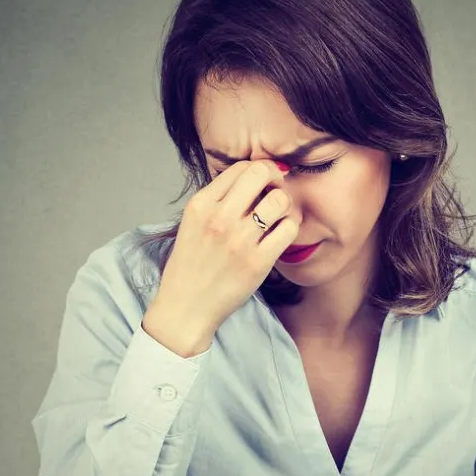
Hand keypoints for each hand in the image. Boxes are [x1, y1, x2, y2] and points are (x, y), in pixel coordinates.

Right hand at [148, 160, 300, 340]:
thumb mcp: (193, 223)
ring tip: (278, 216)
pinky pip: (289, 229)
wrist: (186, 307)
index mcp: (200, 205)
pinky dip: (290, 227)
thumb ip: (218, 199)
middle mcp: (219, 218)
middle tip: (275, 192)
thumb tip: (255, 176)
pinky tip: (280, 234)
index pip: (240, 167)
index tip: (264, 183)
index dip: (259, 170)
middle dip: (275, 178)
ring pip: (280, 200)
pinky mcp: (257, 262)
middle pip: (261, 172)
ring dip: (284, 204)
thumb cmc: (192, 264)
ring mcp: (239, 241)